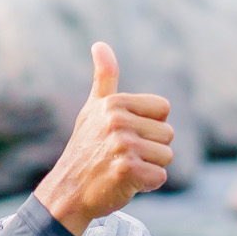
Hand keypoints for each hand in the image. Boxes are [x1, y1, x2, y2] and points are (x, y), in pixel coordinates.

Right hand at [34, 41, 175, 235]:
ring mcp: (122, 145)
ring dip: (150, 168)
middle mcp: (117, 121)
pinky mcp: (128, 170)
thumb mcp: (93, 110)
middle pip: (168, 134)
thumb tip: (100, 44)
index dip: (151, 125)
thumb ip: (104, 79)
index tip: (128, 134)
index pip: (163, 108)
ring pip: (167, 157)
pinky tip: (126, 182)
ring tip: (124, 168)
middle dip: (152, 149)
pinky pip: (160, 177)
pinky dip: (147, 185)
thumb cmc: (86, 149)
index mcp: (113, 103)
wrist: (68, 191)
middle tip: (123, 155)